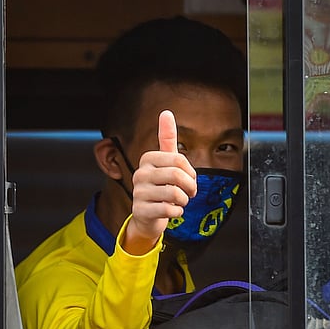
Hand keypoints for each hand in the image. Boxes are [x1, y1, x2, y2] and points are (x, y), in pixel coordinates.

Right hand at [123, 110, 196, 253]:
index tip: (189, 179)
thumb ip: (167, 138)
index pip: (179, 160)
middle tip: (188, 193)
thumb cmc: (161, 186)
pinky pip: (169, 210)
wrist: (148, 216)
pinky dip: (177, 213)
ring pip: (174, 193)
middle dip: (190, 187)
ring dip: (183, 201)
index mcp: (147, 159)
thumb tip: (166, 112)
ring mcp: (138, 192)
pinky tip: (171, 211)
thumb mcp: (166, 162)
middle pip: (178, 175)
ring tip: (178, 202)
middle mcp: (140, 173)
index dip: (191, 173)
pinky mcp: (140, 210)